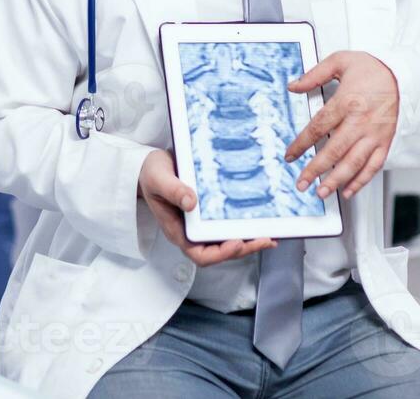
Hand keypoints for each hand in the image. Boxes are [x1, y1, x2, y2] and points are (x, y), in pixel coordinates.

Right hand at [138, 149, 275, 266]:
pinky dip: (245, 224)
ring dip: (249, 240)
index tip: (236, 243)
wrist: (149, 164)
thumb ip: (172, 190)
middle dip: (243, 248)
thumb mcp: (158, 178)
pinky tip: (261, 219)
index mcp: (177, 230)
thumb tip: (191, 203)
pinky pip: (227, 223)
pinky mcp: (208, 211)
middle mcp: (190, 230)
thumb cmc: (149, 173)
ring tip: (270, 235)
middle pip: (219, 250)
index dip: (220, 254)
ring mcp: (200, 222)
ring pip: (226, 239)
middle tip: (265, 239)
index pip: (200, 254)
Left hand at [284, 50, 398, 200]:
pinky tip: (348, 190)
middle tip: (302, 183)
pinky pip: (374, 166)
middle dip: (316, 170)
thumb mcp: (340, 61)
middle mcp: (360, 121)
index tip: (290, 155)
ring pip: (354, 163)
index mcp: (347, 102)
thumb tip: (293, 86)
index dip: (301, 144)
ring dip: (337, 180)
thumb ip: (314, 75)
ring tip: (322, 192)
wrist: (402, 74)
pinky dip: (361, 180)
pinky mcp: (385, 141)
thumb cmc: (372, 68)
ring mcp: (374, 134)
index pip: (318, 128)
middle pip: (334, 151)